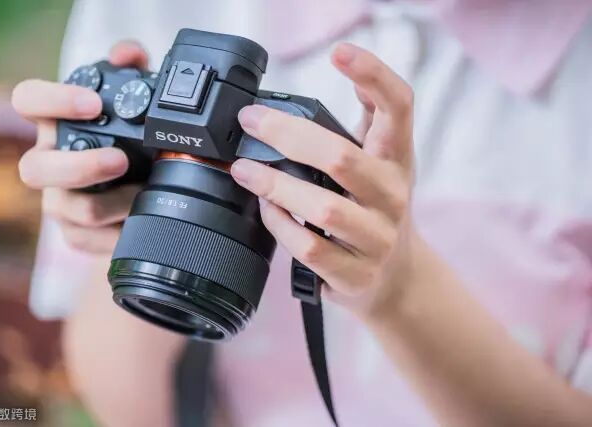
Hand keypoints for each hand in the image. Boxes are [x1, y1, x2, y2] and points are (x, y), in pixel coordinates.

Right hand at [12, 41, 148, 253]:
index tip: (94, 103)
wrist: (144, 195)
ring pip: (65, 208)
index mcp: (57, 124)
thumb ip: (133, 73)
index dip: (52, 100)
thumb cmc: (133, 143)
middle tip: (121, 161)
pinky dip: (118, 232)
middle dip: (79, 166)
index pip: (28, 100)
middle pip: (34, 168)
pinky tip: (140, 222)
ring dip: (110, 203)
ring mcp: (58, 201)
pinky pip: (86, 240)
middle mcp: (49, 163)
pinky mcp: (75, 234)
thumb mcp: (138, 106)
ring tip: (143, 195)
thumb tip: (128, 54)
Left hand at [230, 43, 419, 321]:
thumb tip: (346, 61)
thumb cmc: (377, 208)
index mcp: (396, 158)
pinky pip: (310, 249)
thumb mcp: (382, 161)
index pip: (398, 108)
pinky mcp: (356, 273)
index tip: (339, 53)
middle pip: (343, 158)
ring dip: (276, 187)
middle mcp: (393, 195)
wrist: (397, 277)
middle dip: (289, 136)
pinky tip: (265, 209)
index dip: (374, 76)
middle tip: (251, 122)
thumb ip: (367, 116)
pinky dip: (280, 226)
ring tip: (244, 171)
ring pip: (325, 210)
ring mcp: (377, 238)